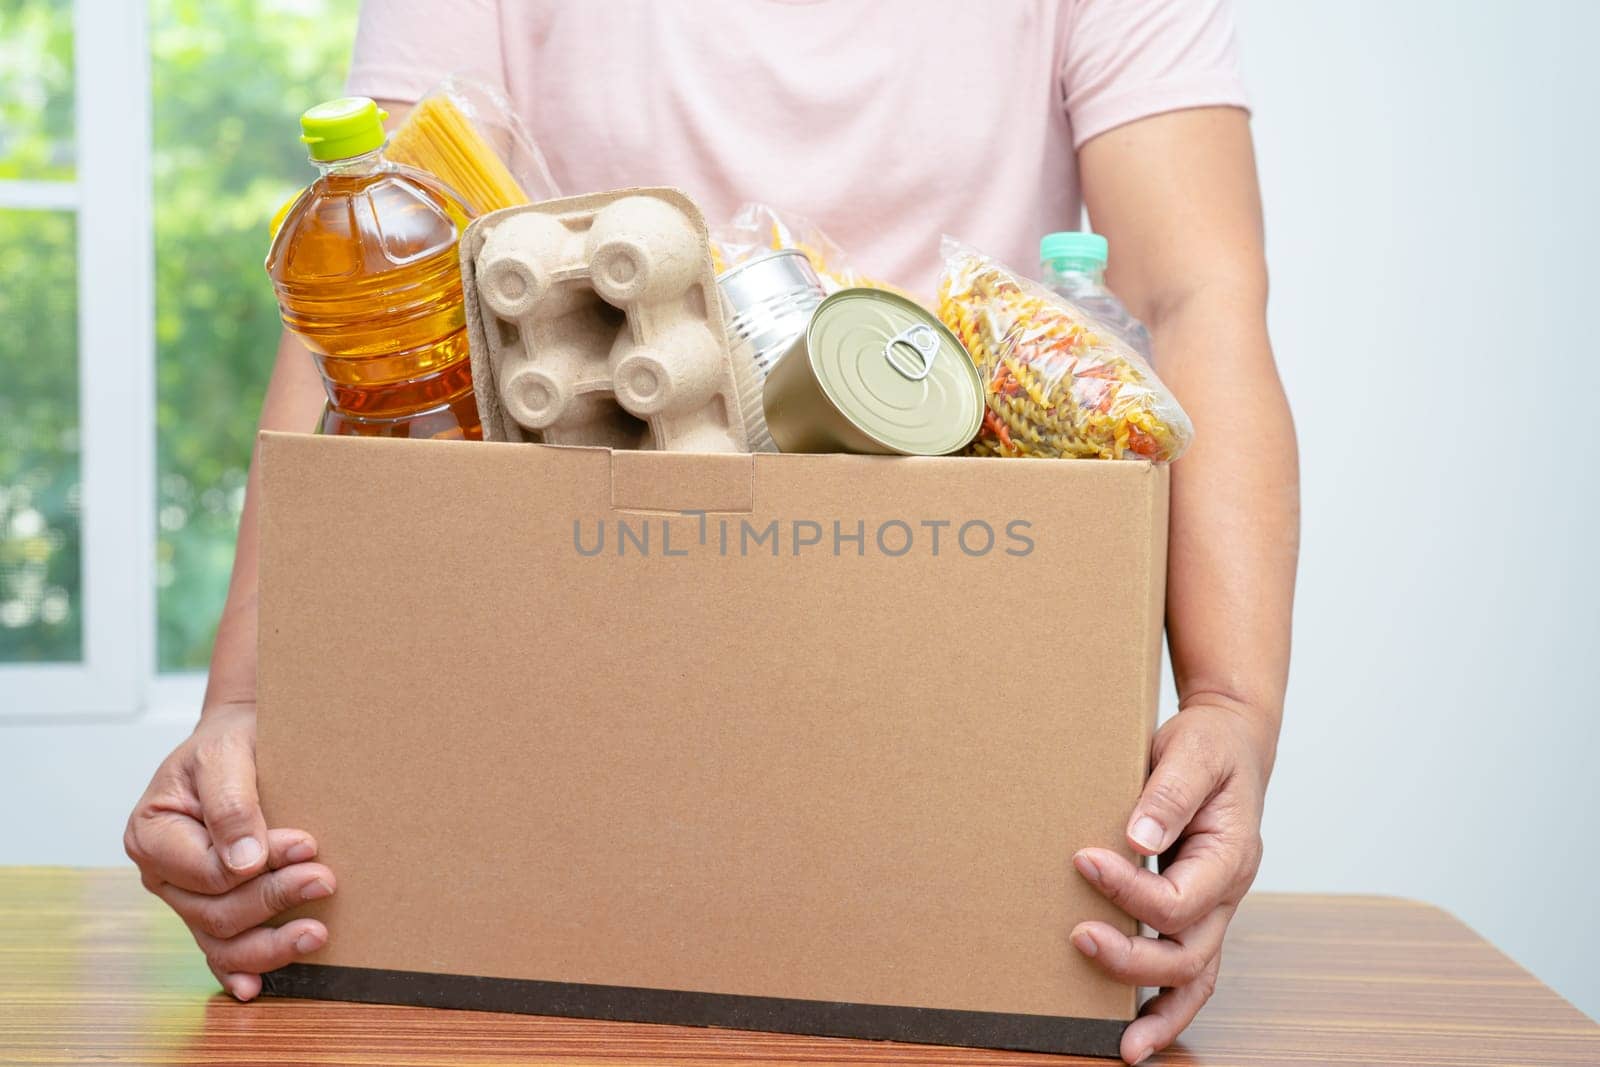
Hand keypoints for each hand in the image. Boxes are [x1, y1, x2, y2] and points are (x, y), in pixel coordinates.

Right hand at [124, 701, 334, 1000]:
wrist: (244, 738)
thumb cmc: (231, 741)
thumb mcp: (226, 755)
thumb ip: (230, 805)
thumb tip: (244, 863)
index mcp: (152, 834)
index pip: (207, 871)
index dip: (259, 865)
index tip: (308, 844)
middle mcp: (164, 873)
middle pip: (216, 911)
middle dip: (274, 900)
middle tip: (326, 878)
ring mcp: (187, 895)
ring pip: (221, 940)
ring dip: (270, 943)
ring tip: (317, 933)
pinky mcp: (213, 905)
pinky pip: (220, 949)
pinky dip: (239, 969)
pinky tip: (259, 987)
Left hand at [1071, 702, 1271, 1063]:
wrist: (1231, 742)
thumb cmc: (1210, 746)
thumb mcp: (1193, 752)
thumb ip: (1169, 794)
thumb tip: (1137, 838)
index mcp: (1230, 855)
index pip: (1181, 898)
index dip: (1129, 892)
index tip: (1083, 860)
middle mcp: (1226, 891)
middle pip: (1188, 953)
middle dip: (1131, 957)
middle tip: (1076, 936)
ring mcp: (1214, 908)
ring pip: (1195, 977)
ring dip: (1159, 1012)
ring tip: (1124, 1046)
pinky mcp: (1194, 911)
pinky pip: (1189, 972)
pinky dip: (1168, 1007)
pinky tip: (1135, 1030)